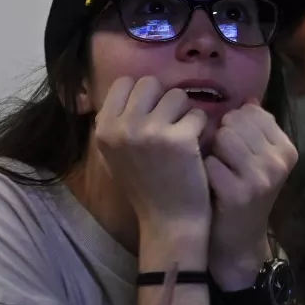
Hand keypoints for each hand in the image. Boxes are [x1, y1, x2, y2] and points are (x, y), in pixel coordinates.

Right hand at [92, 76, 211, 239]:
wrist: (168, 222)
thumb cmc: (144, 188)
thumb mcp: (115, 155)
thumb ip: (115, 123)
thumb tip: (124, 88)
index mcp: (104, 130)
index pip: (124, 83)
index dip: (143, 95)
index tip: (151, 115)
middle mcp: (123, 128)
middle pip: (150, 82)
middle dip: (164, 100)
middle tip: (169, 125)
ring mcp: (151, 132)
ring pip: (177, 95)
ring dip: (184, 113)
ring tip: (182, 137)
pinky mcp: (180, 139)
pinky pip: (197, 114)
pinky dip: (200, 128)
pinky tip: (195, 148)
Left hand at [205, 102, 298, 289]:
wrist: (237, 241)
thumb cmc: (241, 193)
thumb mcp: (256, 160)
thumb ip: (254, 129)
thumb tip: (248, 99)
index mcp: (286, 149)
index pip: (252, 111)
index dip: (233, 124)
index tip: (233, 147)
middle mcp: (279, 162)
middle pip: (235, 121)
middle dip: (221, 136)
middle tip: (222, 161)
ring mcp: (261, 178)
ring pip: (223, 138)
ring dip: (211, 152)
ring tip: (216, 171)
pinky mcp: (239, 193)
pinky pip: (210, 162)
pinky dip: (204, 171)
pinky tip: (210, 185)